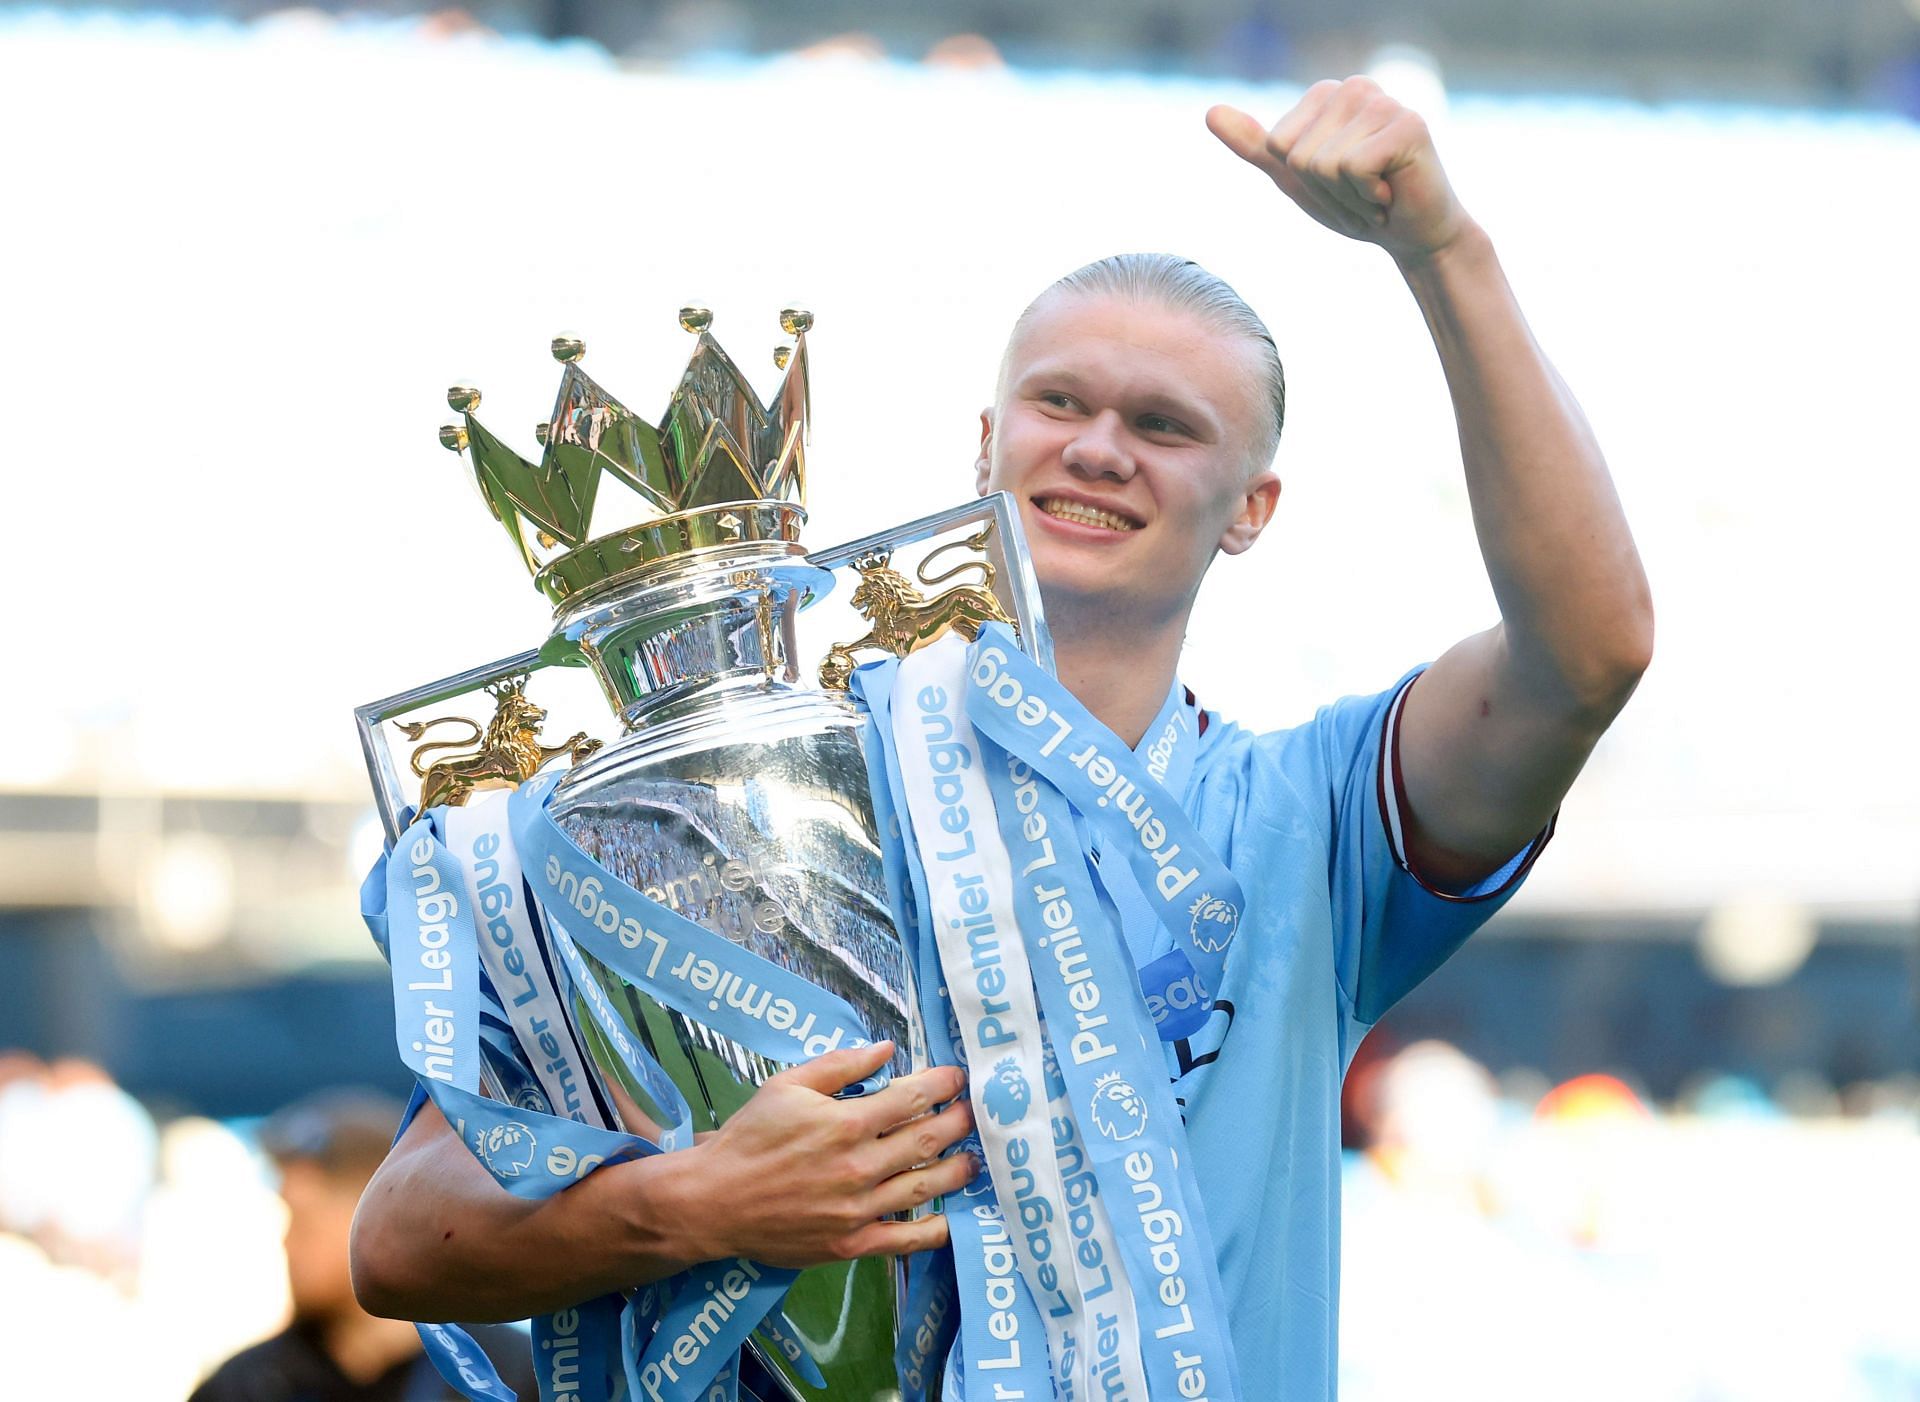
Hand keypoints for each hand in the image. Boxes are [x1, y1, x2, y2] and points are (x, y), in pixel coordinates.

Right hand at [671, 1041, 975, 1268]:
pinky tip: (952, 1219)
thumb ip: (840, 1065)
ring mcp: (859, 1208)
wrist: (714, 1200)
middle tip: (974, 1114)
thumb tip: (887, 1049)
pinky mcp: (851, 1243)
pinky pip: (905, 1239)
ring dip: (958, 1170)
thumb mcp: (787, 1085)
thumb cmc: (749, 1138)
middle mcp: (860, 1165)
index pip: (913, 1098)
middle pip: (929, 1139)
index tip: (958, 1079)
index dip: (943, 1086)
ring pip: (926, 1186)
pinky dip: (935, 1230)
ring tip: (974, 1159)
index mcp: (847, 1122)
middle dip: (959, 1122)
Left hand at [1207, 78, 1472, 264]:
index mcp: (1327, 94)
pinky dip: (1367, 197)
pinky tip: (1391, 193)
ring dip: (1348, 198)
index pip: (1277, 145)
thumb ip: (1255, 145)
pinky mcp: (1408, 125)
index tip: (1336, 184)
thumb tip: (1210, 112)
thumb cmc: (1357, 204)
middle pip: (1299, 156)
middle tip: (1360, 194)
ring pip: (1323, 165)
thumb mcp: (1296, 177)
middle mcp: (1355, 88)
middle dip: (1325, 192)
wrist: (1413, 235)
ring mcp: (1384, 102)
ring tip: (1376, 194)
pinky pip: (1353, 170)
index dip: (1302, 180)